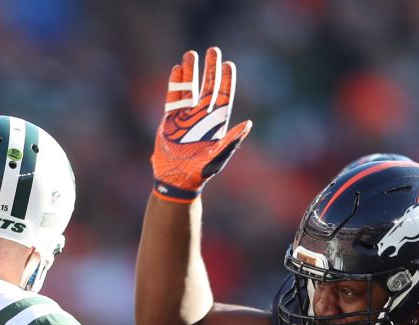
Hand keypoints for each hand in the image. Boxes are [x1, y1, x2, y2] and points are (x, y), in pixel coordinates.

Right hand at [151, 47, 252, 202]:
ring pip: (189, 88)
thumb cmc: (200, 171)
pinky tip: (177, 69)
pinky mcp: (170, 119)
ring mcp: (186, 116)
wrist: (176, 179)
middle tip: (213, 50)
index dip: (226, 80)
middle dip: (211, 69)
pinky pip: (174, 97)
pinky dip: (175, 84)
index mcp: (217, 123)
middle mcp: (202, 116)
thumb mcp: (218, 156)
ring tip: (191, 54)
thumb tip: (248, 124)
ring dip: (191, 71)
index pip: (224, 96)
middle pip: (208, 87)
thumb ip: (232, 140)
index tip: (228, 64)